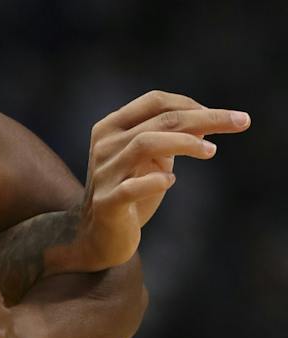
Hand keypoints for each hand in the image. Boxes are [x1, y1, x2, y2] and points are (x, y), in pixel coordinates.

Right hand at [76, 91, 249, 267]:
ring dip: (186, 143)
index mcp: (111, 128)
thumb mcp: (152, 159)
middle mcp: (104, 146)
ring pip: (145, 143)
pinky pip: (133, 188)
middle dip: (206, 117)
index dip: (192, 104)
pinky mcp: (106, 203)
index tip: (224, 117)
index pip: (155, 101)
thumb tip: (208, 119)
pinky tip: (170, 182)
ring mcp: (103, 174)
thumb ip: (172, 138)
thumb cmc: (130, 192)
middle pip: (160, 119)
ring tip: (211, 150)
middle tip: (241, 121)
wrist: (96, 235)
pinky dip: (157, 181)